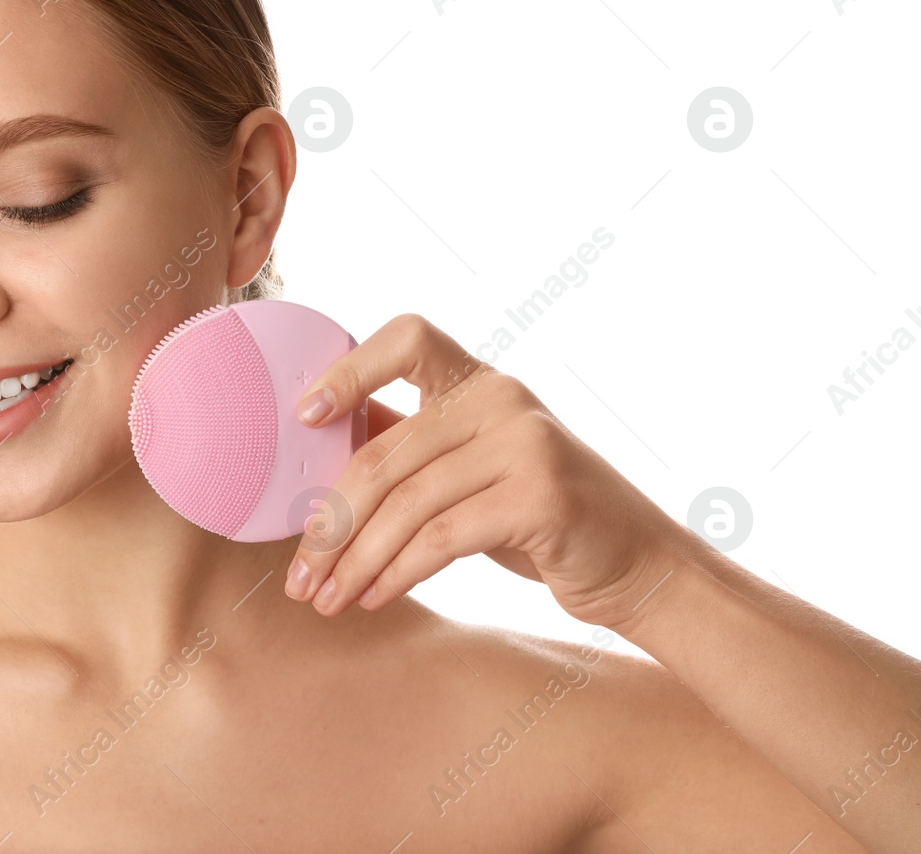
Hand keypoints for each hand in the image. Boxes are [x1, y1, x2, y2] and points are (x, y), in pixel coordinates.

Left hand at [285, 313, 685, 628]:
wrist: (638, 565)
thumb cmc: (538, 516)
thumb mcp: (472, 468)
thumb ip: (411, 446)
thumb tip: (315, 444)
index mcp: (479, 380)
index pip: (408, 338)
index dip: (350, 368)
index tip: (303, 415)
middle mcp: (503, 398)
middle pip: (386, 452)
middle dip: (331, 522)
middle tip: (298, 576)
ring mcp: (527, 443)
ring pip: (407, 502)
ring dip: (355, 560)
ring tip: (324, 599)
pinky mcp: (542, 497)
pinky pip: (441, 537)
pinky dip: (397, 573)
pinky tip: (372, 598)